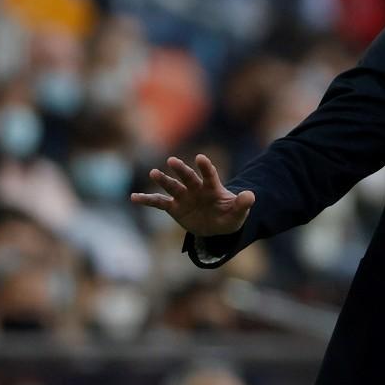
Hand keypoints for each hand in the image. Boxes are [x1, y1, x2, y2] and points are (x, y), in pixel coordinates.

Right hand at [130, 154, 253, 236]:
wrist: (217, 226)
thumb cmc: (229, 216)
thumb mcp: (239, 213)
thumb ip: (243, 204)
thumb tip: (251, 195)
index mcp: (213, 188)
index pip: (209, 175)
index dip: (205, 167)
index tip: (200, 158)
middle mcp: (196, 188)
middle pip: (188, 177)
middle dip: (181, 170)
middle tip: (172, 161)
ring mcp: (184, 196)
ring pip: (172, 187)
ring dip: (163, 180)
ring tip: (153, 172)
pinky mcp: (174, 207)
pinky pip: (158, 202)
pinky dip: (147, 199)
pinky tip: (134, 197)